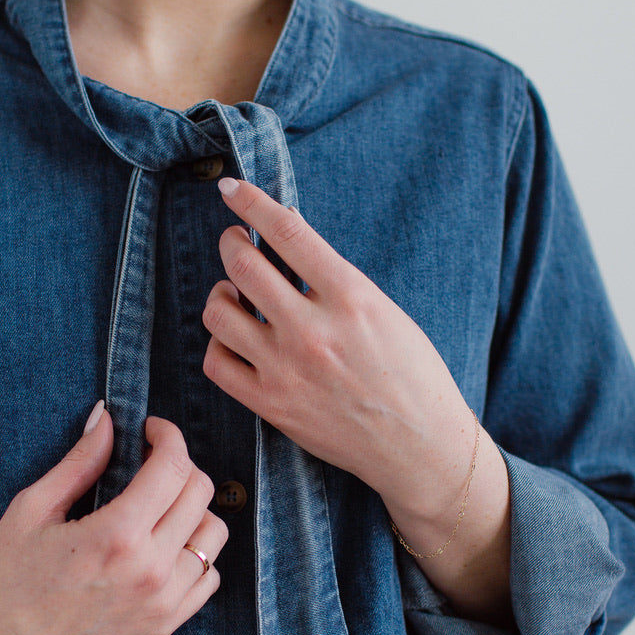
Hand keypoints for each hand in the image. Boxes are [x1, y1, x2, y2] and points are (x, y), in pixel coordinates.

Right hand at [0, 406, 225, 634]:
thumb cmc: (7, 581)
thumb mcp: (33, 509)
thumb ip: (80, 461)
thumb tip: (107, 418)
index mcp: (118, 535)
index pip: (173, 466)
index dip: (168, 435)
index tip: (151, 430)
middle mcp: (151, 570)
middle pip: (200, 493)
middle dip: (180, 464)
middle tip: (151, 463)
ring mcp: (163, 603)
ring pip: (214, 534)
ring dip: (193, 509)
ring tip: (159, 507)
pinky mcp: (165, 627)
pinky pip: (209, 577)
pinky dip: (196, 553)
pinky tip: (164, 546)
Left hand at [202, 178, 472, 522]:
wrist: (418, 446)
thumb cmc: (412, 375)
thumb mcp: (385, 311)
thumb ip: (335, 279)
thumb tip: (288, 238)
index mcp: (350, 297)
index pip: (286, 232)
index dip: (251, 202)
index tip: (230, 188)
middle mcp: (312, 331)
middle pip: (242, 265)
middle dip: (231, 243)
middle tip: (235, 242)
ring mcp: (286, 370)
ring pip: (218, 313)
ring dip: (221, 294)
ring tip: (235, 296)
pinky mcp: (271, 405)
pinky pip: (216, 362)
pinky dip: (219, 343)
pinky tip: (235, 339)